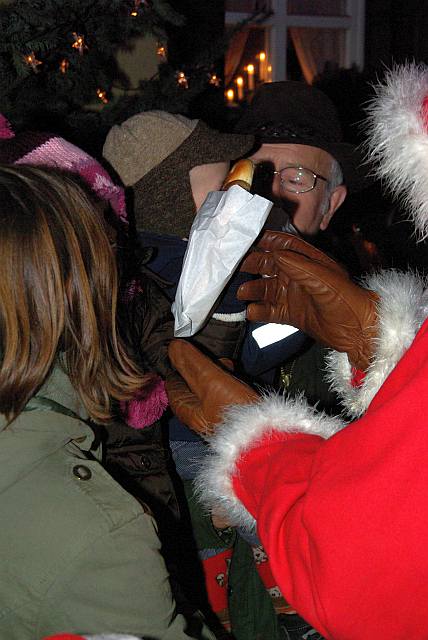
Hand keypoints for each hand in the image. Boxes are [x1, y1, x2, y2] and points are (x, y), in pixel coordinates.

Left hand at [166, 340, 258, 436]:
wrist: (268, 434)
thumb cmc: (238, 413)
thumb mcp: (212, 382)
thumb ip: (193, 363)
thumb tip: (173, 348)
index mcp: (187, 411)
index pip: (172, 383)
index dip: (177, 365)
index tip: (185, 349)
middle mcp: (198, 415)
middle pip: (191, 383)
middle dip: (200, 366)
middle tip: (210, 355)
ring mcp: (215, 414)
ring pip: (208, 385)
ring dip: (216, 371)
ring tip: (227, 365)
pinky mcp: (231, 413)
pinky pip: (222, 391)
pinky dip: (227, 380)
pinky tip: (236, 375)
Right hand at [238, 231, 378, 370]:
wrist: (357, 332)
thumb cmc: (347, 301)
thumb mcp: (324, 280)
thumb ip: (299, 266)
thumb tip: (274, 254)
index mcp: (310, 263)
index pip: (285, 246)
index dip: (268, 241)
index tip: (249, 240)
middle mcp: (300, 277)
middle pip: (271, 266)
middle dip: (254, 265)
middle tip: (237, 267)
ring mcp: (295, 296)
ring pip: (267, 289)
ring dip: (253, 289)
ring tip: (242, 292)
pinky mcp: (292, 315)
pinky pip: (270, 311)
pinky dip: (259, 311)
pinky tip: (250, 311)